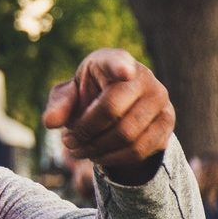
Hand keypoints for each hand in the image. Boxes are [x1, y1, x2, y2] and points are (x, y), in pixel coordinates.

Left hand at [42, 48, 174, 183]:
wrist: (120, 102)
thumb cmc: (90, 92)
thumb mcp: (70, 93)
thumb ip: (60, 104)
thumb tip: (50, 122)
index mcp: (115, 60)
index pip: (118, 63)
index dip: (120, 67)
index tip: (124, 72)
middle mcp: (143, 77)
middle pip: (113, 110)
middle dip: (85, 131)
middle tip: (67, 142)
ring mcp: (160, 100)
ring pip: (127, 135)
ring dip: (97, 149)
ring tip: (78, 150)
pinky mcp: (167, 124)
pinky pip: (140, 151)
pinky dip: (114, 159)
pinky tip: (97, 156)